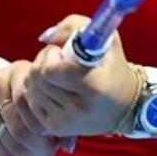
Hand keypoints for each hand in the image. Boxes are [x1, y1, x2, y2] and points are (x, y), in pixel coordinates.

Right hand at [0, 60, 69, 155]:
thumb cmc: (27, 92)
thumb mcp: (40, 93)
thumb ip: (57, 115)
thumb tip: (68, 147)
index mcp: (18, 72)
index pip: (30, 102)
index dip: (45, 125)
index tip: (56, 135)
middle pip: (20, 126)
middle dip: (39, 146)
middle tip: (50, 152)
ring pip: (10, 141)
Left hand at [19, 14, 140, 137]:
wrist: (125, 106)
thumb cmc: (113, 67)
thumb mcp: (105, 39)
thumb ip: (74, 26)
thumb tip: (45, 37)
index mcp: (93, 86)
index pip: (50, 71)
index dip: (50, 55)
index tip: (61, 51)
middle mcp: (79, 108)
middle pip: (36, 79)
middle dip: (42, 62)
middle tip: (57, 59)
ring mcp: (66, 121)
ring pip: (31, 89)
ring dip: (39, 76)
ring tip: (57, 74)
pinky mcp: (56, 128)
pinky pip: (31, 103)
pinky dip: (38, 91)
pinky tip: (54, 88)